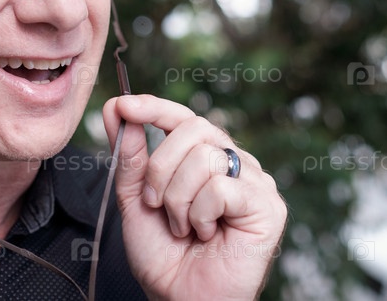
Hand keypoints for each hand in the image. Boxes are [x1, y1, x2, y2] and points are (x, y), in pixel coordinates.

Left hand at [102, 94, 286, 299]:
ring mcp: (255, 182)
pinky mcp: (268, 206)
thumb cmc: (163, 254)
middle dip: (160, 168)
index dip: (154, 107)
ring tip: (184, 227)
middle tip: (155, 204)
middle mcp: (234, 163)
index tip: (124, 105)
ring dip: (178, 199)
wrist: (179, 298)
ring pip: (204, 158)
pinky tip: (206, 234)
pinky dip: (200, 214)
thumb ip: (130, 155)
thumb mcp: (137, 198)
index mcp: (206, 157)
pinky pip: (221, 187)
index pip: (183, 118)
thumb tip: (118, 109)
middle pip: (193, 129)